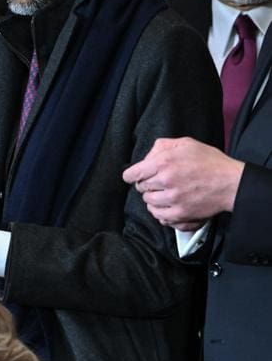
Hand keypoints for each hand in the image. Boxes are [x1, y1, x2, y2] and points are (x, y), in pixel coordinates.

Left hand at [123, 137, 243, 225]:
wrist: (231, 183)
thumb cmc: (210, 161)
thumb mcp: (185, 144)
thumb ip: (162, 146)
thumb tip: (146, 159)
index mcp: (164, 162)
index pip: (133, 173)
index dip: (130, 175)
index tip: (131, 177)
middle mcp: (165, 181)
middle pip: (140, 187)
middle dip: (145, 184)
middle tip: (156, 182)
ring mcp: (173, 199)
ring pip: (148, 202)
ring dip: (152, 198)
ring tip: (163, 193)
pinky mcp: (180, 214)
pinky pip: (158, 216)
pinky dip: (159, 211)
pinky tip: (166, 205)